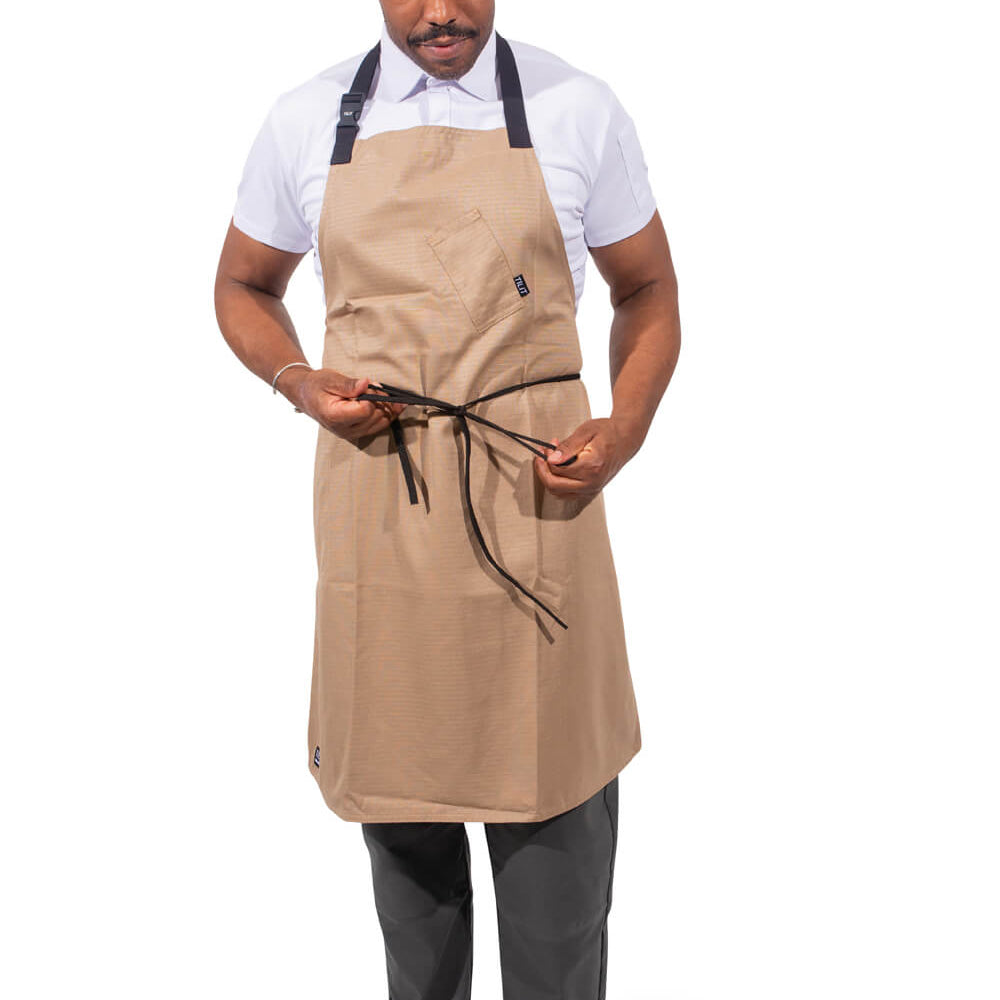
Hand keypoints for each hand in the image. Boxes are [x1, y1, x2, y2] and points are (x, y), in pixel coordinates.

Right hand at [287, 368, 406, 441]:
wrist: (306, 395)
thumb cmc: (316, 386)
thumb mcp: (330, 379)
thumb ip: (349, 384)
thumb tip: (366, 384)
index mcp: (335, 416)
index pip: (365, 410)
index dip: (372, 396)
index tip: (368, 386)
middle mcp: (344, 430)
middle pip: (375, 416)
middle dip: (380, 400)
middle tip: (374, 387)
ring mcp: (351, 434)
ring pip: (381, 423)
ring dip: (385, 407)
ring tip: (377, 393)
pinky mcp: (357, 433)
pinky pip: (379, 426)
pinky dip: (386, 414)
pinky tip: (388, 403)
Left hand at [533, 418, 629, 497]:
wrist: (626, 439)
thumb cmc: (608, 432)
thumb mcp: (586, 431)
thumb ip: (568, 446)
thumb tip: (552, 459)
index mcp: (592, 466)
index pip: (558, 470)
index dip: (547, 457)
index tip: (547, 446)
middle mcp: (592, 483)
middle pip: (555, 485)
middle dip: (542, 470)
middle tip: (542, 455)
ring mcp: (592, 489)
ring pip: (558, 493)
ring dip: (548, 477)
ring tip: (550, 460)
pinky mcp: (590, 491)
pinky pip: (566, 494)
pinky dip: (557, 483)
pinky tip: (558, 469)